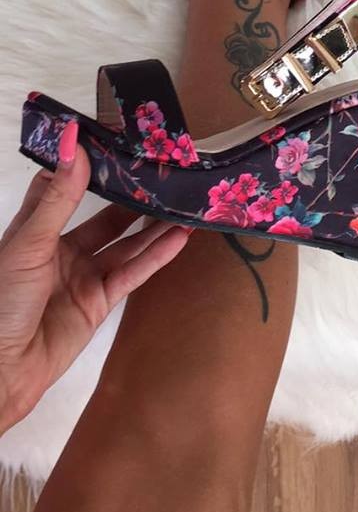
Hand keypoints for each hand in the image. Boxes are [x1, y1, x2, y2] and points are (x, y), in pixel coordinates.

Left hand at [0, 120, 190, 433]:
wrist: (2, 369)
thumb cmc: (3, 301)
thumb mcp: (30, 242)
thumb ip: (59, 196)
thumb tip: (73, 141)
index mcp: (36, 230)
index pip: (65, 188)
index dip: (89, 166)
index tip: (116, 143)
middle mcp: (62, 250)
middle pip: (106, 217)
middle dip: (133, 198)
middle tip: (165, 174)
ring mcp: (84, 276)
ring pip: (126, 244)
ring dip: (154, 226)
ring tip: (184, 203)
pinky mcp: (101, 302)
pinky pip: (134, 273)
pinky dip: (157, 256)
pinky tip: (179, 238)